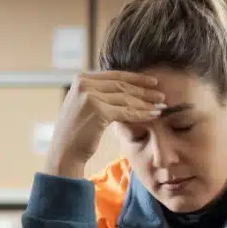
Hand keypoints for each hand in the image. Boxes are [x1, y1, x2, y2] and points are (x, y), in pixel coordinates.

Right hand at [45, 72, 166, 177]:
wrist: (64, 152)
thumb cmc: (77, 133)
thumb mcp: (85, 105)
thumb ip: (99, 93)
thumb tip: (125, 87)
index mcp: (81, 79)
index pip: (114, 75)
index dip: (136, 78)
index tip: (153, 82)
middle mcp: (84, 84)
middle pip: (121, 85)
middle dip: (144, 90)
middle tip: (162, 95)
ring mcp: (89, 96)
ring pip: (126, 98)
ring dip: (146, 102)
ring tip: (161, 106)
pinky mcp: (97, 110)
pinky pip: (125, 111)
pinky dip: (141, 113)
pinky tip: (153, 115)